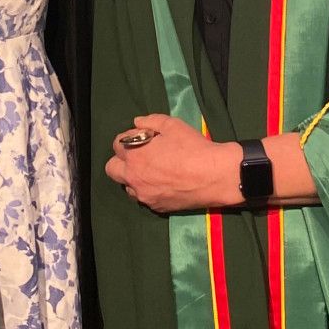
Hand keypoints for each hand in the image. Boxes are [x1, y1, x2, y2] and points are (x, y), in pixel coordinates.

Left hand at [105, 113, 240, 213]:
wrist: (215, 176)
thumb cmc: (193, 147)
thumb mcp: (173, 125)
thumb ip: (150, 121)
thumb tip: (137, 123)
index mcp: (134, 155)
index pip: (116, 144)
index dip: (128, 139)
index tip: (142, 138)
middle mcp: (134, 177)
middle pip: (112, 169)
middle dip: (122, 160)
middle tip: (140, 156)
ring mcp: (144, 195)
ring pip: (127, 186)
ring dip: (134, 177)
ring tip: (153, 171)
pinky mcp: (157, 207)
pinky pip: (144, 198)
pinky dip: (149, 190)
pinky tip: (164, 183)